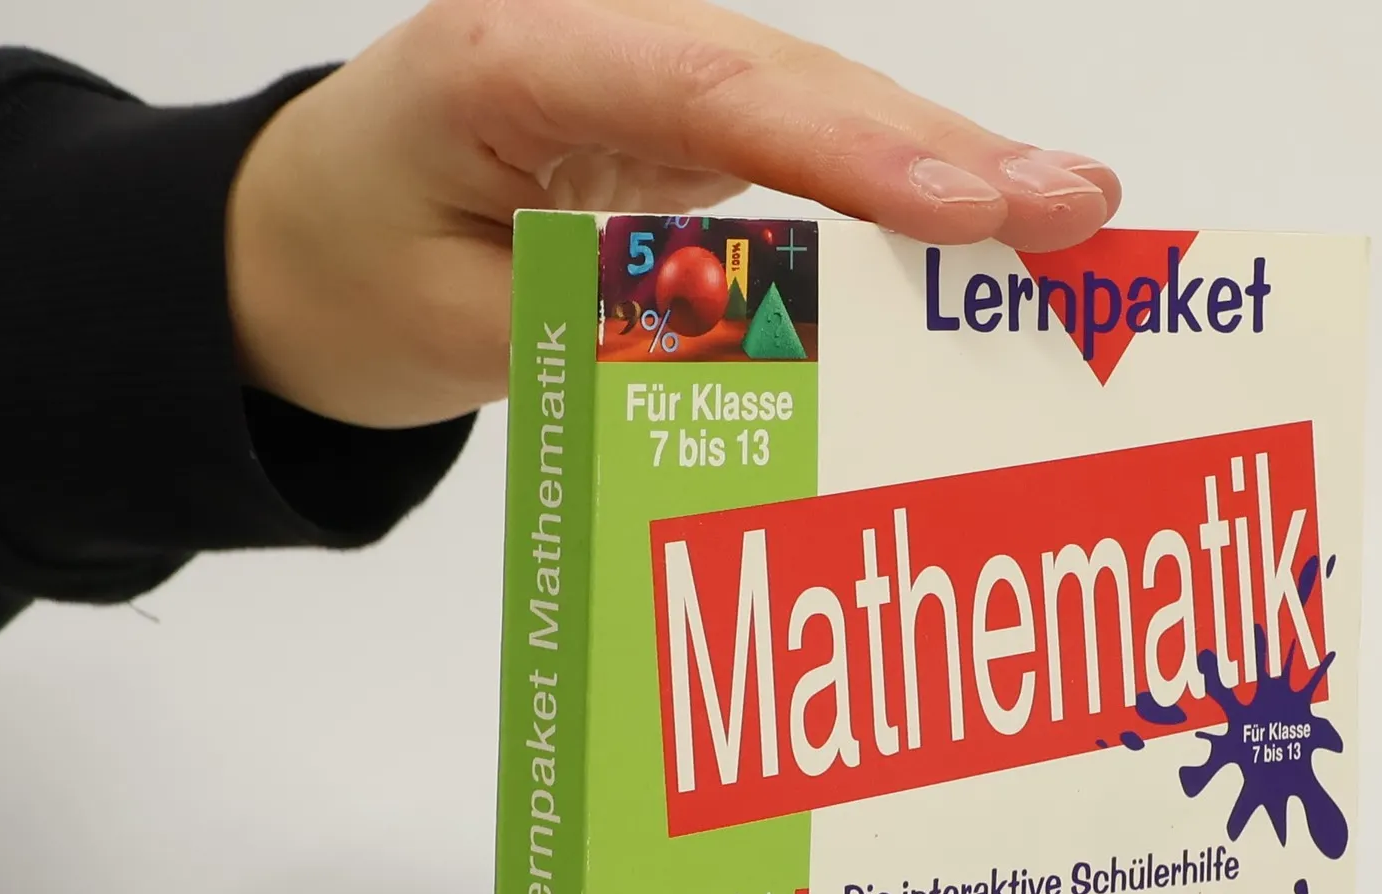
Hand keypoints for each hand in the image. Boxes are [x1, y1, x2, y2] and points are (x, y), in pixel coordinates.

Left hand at [226, 0, 1121, 427]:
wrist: (303, 235)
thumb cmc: (359, 270)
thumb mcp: (462, 332)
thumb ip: (608, 339)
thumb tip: (769, 367)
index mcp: (515, 60)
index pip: (709, 90)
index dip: (852, 150)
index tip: (966, 206)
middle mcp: (601, 38)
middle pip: (798, 80)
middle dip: (944, 152)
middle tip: (1078, 210)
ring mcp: (652, 70)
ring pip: (823, 104)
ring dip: (948, 168)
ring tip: (1073, 217)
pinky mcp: (687, 121)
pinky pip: (809, 145)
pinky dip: (900, 191)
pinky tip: (989, 226)